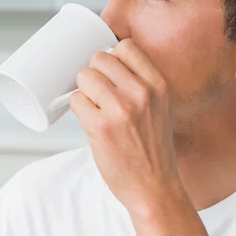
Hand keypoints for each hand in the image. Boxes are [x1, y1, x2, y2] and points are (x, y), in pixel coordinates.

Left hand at [69, 39, 184, 216]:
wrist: (154, 188)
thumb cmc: (153, 151)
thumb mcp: (160, 110)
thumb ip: (141, 87)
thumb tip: (105, 67)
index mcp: (158, 85)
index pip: (126, 46)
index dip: (112, 57)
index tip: (108, 72)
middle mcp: (141, 93)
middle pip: (100, 58)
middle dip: (94, 74)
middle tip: (98, 95)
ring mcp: (120, 109)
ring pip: (85, 76)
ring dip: (83, 91)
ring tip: (95, 110)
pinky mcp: (100, 127)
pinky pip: (76, 100)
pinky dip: (78, 109)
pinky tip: (89, 122)